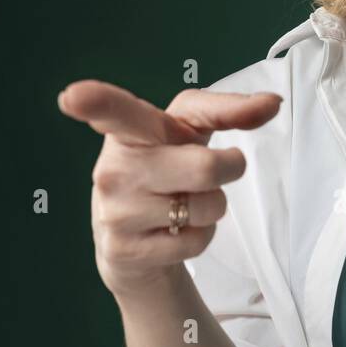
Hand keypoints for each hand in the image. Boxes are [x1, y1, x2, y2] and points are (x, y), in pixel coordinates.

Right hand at [56, 80, 281, 298]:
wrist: (135, 243)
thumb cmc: (167, 168)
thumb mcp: (190, 132)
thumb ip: (229, 111)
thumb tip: (272, 102)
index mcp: (129, 130)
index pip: (116, 112)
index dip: (96, 102)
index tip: (73, 97)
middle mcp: (114, 168)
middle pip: (206, 167)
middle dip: (227, 170)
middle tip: (210, 171)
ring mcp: (115, 211)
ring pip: (207, 208)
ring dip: (212, 208)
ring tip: (182, 204)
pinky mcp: (124, 250)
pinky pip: (197, 241)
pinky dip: (200, 238)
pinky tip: (171, 233)